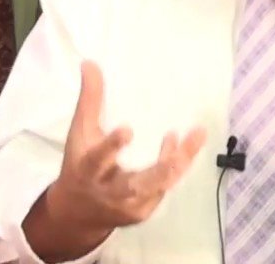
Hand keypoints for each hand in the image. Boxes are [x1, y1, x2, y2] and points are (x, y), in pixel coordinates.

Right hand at [46, 61, 206, 236]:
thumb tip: (90, 62)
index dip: (111, 147)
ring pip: (158, 185)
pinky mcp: (144, 209)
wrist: (79, 212)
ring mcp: (129, 204)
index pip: (97, 161)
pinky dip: (177, 163)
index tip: (127, 130)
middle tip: (177, 153)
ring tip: (196, 134)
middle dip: (158, 171)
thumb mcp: (80, 133)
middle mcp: (109, 192)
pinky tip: (185, 143)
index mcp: (87, 171)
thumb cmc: (80, 164)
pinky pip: (165, 185)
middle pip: (135, 185)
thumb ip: (89, 100)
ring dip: (178, 161)